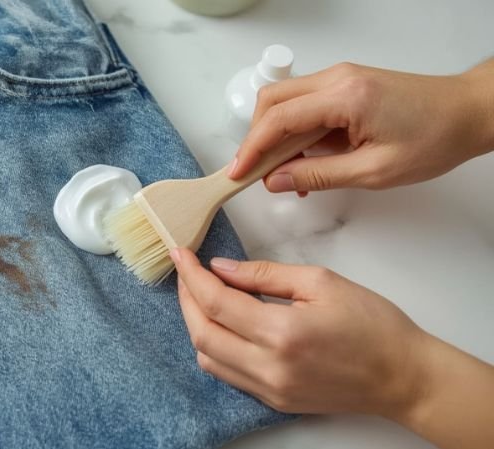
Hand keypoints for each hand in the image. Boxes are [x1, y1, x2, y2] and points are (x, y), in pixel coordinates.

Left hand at [171, 248, 493, 448]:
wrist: (403, 376)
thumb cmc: (373, 326)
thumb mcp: (320, 282)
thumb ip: (264, 274)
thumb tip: (222, 268)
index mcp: (283, 334)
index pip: (216, 303)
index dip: (191, 276)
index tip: (181, 255)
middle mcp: (270, 368)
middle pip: (202, 334)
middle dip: (187, 299)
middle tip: (187, 272)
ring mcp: (270, 390)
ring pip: (208, 359)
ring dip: (198, 325)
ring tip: (204, 296)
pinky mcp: (274, 401)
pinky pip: (228, 374)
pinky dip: (216, 347)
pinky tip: (224, 324)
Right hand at [229, 60, 493, 191]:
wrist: (467, 112)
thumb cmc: (434, 138)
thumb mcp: (374, 171)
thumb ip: (319, 175)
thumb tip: (277, 181)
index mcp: (346, 97)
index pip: (279, 118)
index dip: (252, 148)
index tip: (238, 173)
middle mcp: (338, 79)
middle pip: (272, 101)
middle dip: (255, 138)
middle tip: (252, 173)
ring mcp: (340, 78)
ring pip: (284, 101)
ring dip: (274, 135)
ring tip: (281, 172)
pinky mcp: (344, 85)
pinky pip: (304, 104)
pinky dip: (293, 130)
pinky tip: (302, 160)